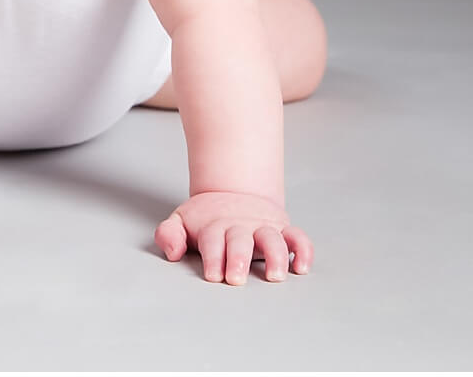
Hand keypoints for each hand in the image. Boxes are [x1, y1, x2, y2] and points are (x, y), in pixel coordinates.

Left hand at [154, 190, 312, 283]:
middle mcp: (241, 227)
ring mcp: (263, 227)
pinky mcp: (282, 229)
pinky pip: (298, 237)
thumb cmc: (205, 219)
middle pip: (241, 240)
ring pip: (273, 238)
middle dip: (239, 258)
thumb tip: (172, 251)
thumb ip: (169, 234)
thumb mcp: (181, 221)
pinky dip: (303, 250)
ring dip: (276, 256)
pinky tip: (301, 267)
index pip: (213, 241)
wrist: (232, 194)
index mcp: (215, 226)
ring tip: (274, 276)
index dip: (213, 257)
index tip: (213, 275)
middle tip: (236, 278)